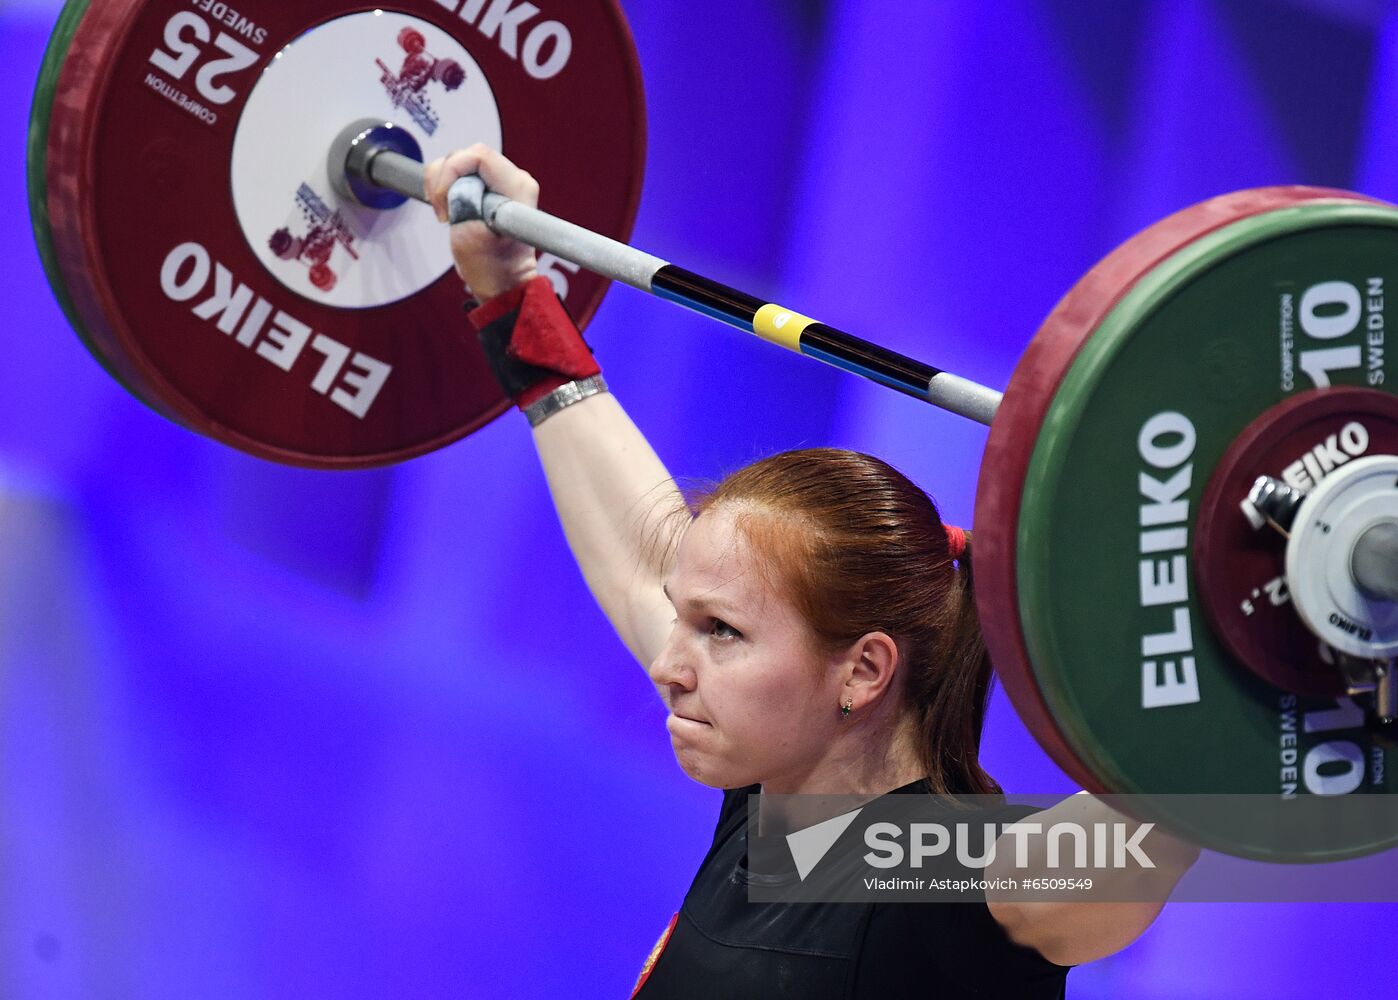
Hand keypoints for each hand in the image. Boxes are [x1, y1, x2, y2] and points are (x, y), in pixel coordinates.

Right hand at [424, 144, 539, 300]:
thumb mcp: (470, 239)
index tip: (444, 202)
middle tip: (442, 212)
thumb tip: (455, 186)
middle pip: (466, 155)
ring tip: (445, 213)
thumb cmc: (492, 267)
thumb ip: (463, 205)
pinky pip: (459, 171)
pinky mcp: (490, 185)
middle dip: (444, 179)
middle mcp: (515, 178)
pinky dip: (443, 185)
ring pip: (459, 160)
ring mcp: (503, 181)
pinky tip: (446, 207)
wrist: (502, 280)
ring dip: (441, 184)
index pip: (478, 156)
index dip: (452, 173)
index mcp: (517, 188)